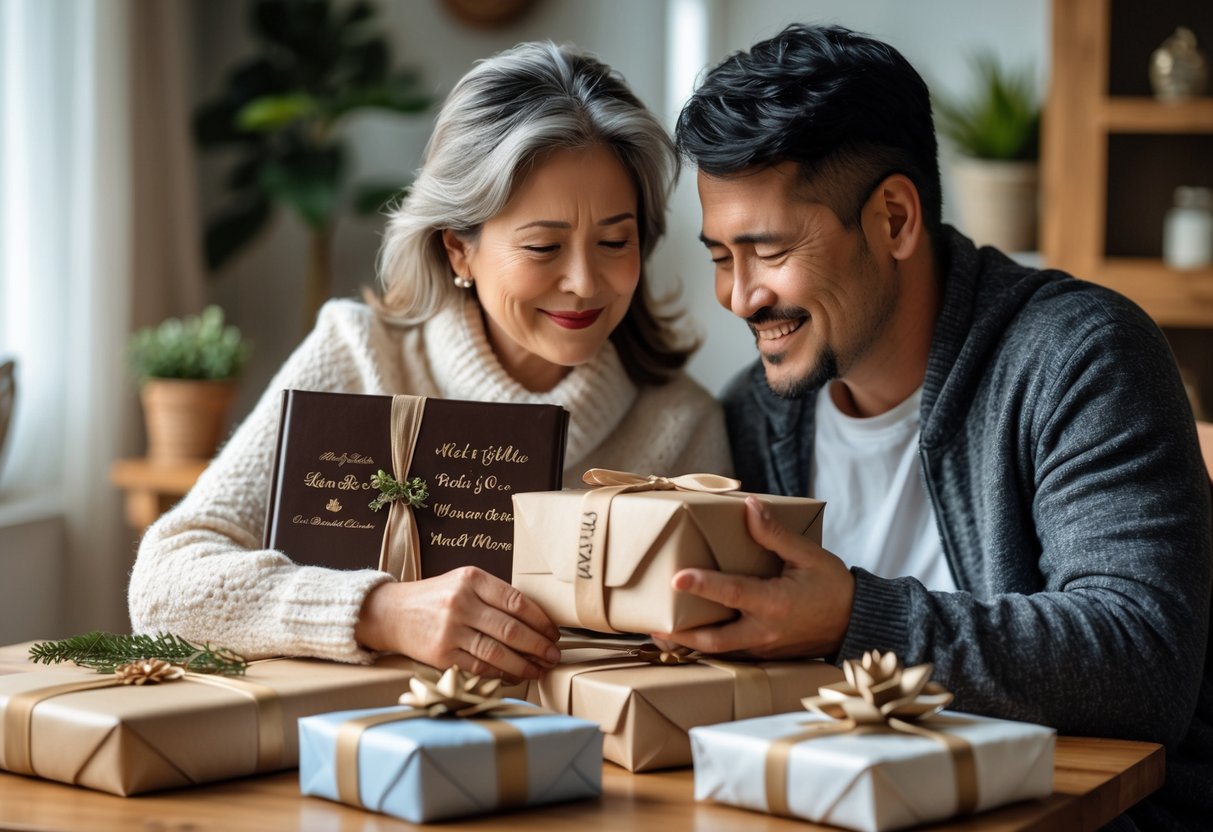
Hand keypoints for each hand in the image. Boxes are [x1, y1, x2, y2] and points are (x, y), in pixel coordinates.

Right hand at [354, 566, 560, 682]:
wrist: (392, 612)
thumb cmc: (436, 597)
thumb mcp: (463, 582)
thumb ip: (495, 596)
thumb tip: (536, 621)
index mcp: (472, 579)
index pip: (517, 601)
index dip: (540, 620)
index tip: (553, 632)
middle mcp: (461, 603)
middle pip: (511, 629)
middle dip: (539, 645)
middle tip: (554, 655)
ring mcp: (450, 630)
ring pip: (497, 652)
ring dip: (525, 664)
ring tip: (540, 669)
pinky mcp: (441, 654)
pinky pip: (479, 667)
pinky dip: (501, 674)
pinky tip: (515, 675)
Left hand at [651, 496, 854, 659]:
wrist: (857, 622)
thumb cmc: (833, 586)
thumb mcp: (809, 555)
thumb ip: (775, 534)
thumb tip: (748, 506)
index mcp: (775, 603)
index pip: (732, 593)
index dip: (703, 584)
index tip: (677, 578)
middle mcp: (764, 630)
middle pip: (714, 639)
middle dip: (681, 634)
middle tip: (651, 623)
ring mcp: (763, 647)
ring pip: (719, 650)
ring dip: (689, 644)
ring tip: (659, 633)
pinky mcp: (764, 654)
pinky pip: (730, 653)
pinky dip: (707, 647)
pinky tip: (688, 635)